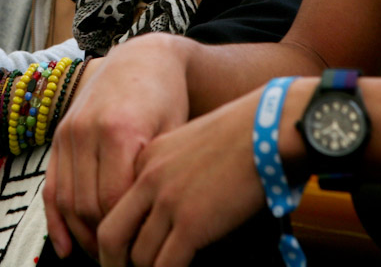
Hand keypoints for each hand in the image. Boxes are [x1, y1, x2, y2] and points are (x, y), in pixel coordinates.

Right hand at [44, 35, 191, 257]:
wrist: (142, 58)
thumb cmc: (168, 99)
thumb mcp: (174, 132)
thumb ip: (156, 174)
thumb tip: (149, 226)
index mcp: (120, 130)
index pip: (113, 200)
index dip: (125, 231)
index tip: (142, 253)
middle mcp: (86, 131)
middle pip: (87, 204)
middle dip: (103, 240)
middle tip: (123, 262)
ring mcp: (68, 132)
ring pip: (66, 199)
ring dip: (80, 235)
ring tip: (101, 257)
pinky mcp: (59, 136)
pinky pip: (51, 186)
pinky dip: (55, 221)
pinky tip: (66, 248)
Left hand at [96, 86, 271, 266]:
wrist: (269, 127)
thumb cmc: (245, 134)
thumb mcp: (192, 143)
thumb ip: (174, 171)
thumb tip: (176, 207)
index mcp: (146, 159)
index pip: (114, 206)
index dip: (119, 236)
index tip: (123, 253)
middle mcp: (149, 179)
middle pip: (111, 235)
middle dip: (114, 262)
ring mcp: (168, 202)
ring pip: (139, 256)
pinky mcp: (191, 223)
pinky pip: (166, 265)